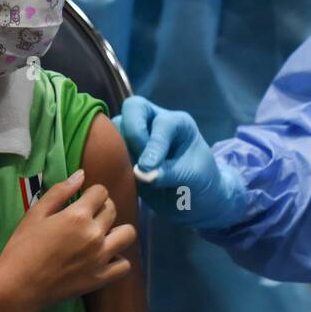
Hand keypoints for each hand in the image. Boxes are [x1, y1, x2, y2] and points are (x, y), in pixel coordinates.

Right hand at [0, 169, 135, 311]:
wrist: (17, 287)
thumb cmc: (22, 248)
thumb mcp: (35, 214)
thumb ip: (59, 192)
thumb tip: (82, 174)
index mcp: (78, 216)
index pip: (101, 192)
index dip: (92, 193)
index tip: (83, 200)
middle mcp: (94, 234)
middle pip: (113, 210)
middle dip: (102, 207)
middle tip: (88, 216)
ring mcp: (100, 258)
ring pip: (127, 234)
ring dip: (117, 230)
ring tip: (102, 235)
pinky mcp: (101, 278)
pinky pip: (124, 265)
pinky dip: (118, 259)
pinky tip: (104, 257)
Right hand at [114, 96, 244, 229]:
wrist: (197, 203)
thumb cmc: (202, 184)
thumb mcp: (193, 178)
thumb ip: (168, 173)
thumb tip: (141, 174)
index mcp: (178, 123)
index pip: (161, 122)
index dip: (153, 144)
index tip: (148, 168)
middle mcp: (155, 123)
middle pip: (133, 108)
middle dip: (131, 132)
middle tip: (138, 161)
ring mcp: (139, 137)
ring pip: (116, 126)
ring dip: (118, 146)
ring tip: (129, 170)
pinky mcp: (126, 153)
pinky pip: (109, 147)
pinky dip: (110, 159)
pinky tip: (120, 176)